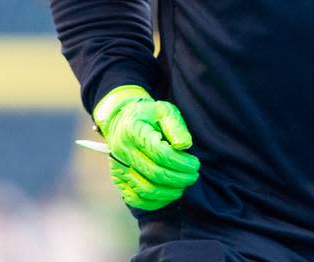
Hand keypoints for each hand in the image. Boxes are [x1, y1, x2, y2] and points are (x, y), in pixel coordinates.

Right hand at [93, 85, 199, 209]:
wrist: (122, 121)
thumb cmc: (148, 116)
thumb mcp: (164, 111)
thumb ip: (176, 126)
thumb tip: (185, 145)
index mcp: (134, 131)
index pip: (161, 154)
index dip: (181, 163)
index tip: (195, 164)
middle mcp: (123, 151)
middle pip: (155, 174)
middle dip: (179, 178)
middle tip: (193, 176)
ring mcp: (118, 168)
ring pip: (146, 190)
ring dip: (170, 192)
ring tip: (183, 185)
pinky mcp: (119, 180)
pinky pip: (135, 199)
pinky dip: (154, 202)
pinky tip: (169, 194)